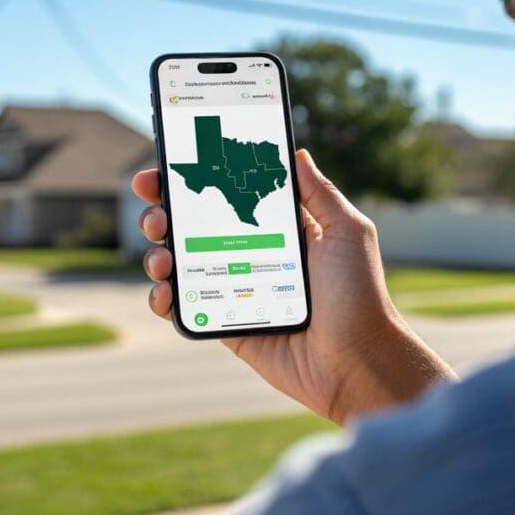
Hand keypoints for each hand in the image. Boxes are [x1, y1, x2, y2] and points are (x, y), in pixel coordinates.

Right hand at [131, 149, 455, 425]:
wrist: (356, 360)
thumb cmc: (358, 294)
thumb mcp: (346, 232)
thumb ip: (319, 193)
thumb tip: (298, 153)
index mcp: (277, 228)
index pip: (225, 194)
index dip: (194, 180)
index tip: (166, 168)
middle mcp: (250, 254)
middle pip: (192, 226)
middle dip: (163, 212)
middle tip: (156, 214)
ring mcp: (235, 290)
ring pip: (179, 265)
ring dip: (157, 255)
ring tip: (162, 257)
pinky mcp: (226, 324)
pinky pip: (185, 308)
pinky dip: (163, 299)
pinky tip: (164, 292)